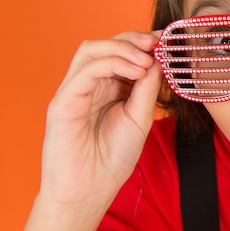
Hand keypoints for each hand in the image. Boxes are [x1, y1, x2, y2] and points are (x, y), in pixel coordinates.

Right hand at [40, 31, 161, 206]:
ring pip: (91, 50)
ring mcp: (74, 90)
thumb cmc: (113, 157)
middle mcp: (89, 84)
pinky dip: (112, 63)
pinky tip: (136, 71)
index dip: (143, 43)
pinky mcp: (63, 101)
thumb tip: (158, 60)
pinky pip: (85, 71)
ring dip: (122, 47)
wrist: (90, 191)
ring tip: (146, 58)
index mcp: (108, 87)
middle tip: (157, 43)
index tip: (166, 41)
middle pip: (105, 45)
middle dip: (133, 39)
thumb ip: (147, 89)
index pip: (121, 53)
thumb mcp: (140, 117)